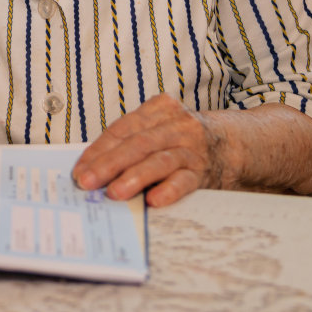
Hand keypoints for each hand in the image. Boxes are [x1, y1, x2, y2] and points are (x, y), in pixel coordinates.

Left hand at [70, 94, 223, 207]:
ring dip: (135, 177)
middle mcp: (176, 125)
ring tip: (114, 193)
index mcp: (158, 110)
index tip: (79, 170)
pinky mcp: (204, 171)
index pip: (122, 129)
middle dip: (109, 164)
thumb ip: (131, 143)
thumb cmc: (182, 141)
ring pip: (159, 161)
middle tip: (87, 182)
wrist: (233, 145)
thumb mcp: (159, 130)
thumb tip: (91, 169)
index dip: (98, 150)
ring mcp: (192, 148)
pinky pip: (185, 181)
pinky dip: (169, 190)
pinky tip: (154, 201)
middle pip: (137, 143)